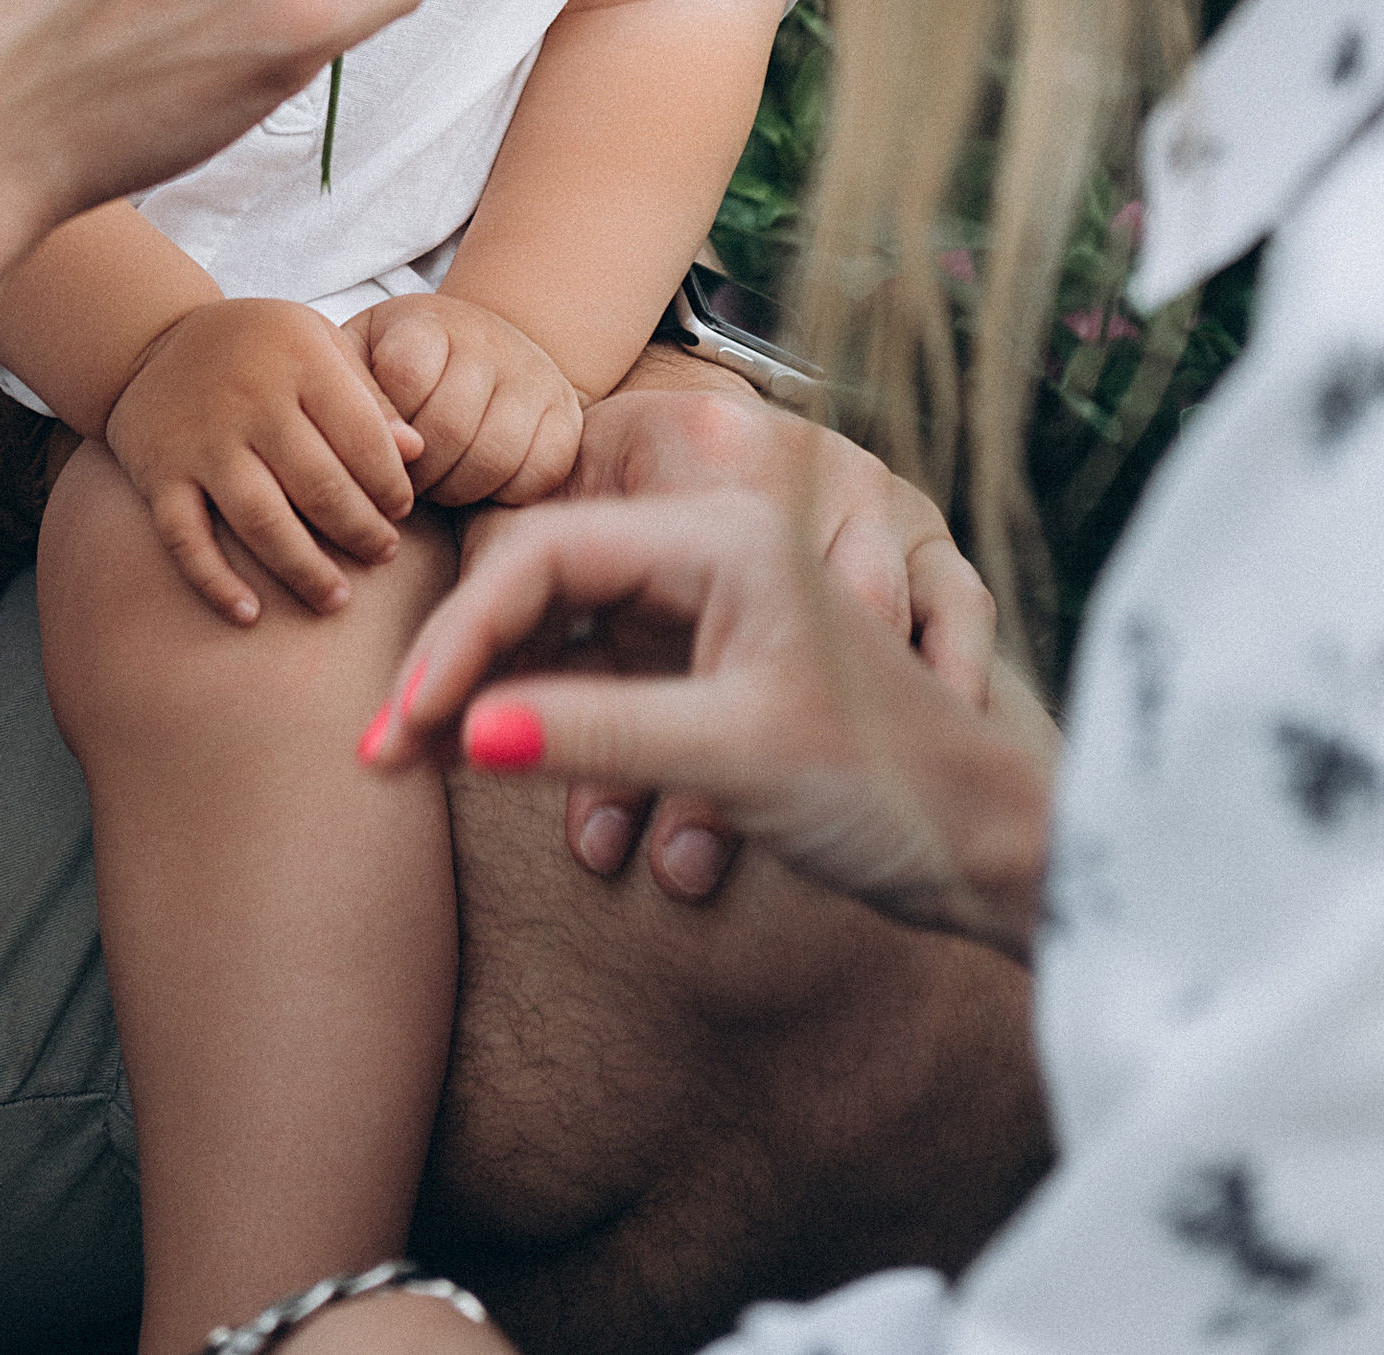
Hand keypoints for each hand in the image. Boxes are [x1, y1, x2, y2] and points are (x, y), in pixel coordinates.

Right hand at [106, 299, 426, 623]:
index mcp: (299, 358)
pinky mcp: (159, 474)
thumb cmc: (259, 348)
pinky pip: (186, 538)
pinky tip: (250, 613)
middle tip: (382, 554)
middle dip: (359, 531)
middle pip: (317, 486)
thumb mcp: (318, 343)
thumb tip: (416, 452)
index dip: (389, 484)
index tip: (400, 510)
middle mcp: (248, 398)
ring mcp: (199, 440)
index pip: (362, 436)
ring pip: (260, 520)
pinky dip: (216, 581)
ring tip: (337, 598)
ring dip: (304, 569)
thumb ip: (368, 395)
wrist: (153, 340)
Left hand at [353, 294, 582, 508]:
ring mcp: (534, 377)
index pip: (405, 375)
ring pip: (494, 457)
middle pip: (449, 426)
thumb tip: (391, 448)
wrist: (479, 352)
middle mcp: (489, 341)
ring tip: (439, 483)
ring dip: (456, 490)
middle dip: (418, 471)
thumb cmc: (403, 368)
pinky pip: (539, 474)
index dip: (387, 425)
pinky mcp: (566, 416)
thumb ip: (356, 395)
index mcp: (429, 322)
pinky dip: (505, 495)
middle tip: (407, 479)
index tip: (381, 441)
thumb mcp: (363, 361)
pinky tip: (479, 482)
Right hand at [359, 489, 1052, 960]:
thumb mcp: (733, 757)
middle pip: (543, 585)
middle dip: (462, 668)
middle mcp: (706, 550)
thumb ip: (595, 735)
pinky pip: (609, 680)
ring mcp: (711, 606)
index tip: (401, 725)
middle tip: (385, 752)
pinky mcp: (717, 666)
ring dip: (506, 706)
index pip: (542, 557)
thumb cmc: (892, 785)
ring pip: (569, 636)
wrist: (997, 847)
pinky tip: (530, 793)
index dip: (459, 638)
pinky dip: (560, 732)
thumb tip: (457, 735)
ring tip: (430, 772)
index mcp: (714, 535)